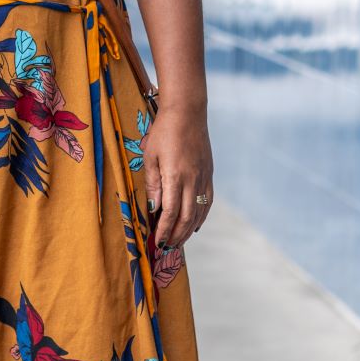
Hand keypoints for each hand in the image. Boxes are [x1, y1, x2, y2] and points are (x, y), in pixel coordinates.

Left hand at [140, 104, 213, 252]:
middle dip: (176, 236)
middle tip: (166, 248)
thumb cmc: (164, 131)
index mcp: (176, 176)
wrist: (188, 112)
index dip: (164, 229)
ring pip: (198, 212)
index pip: (170, 212)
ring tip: (178, 241)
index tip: (157, 241)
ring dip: (188, 230)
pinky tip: (194, 225)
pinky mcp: (209, 174)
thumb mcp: (150, 156)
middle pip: (186, 217)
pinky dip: (201, 217)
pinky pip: (207, 202)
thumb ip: (152, 183)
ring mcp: (203, 178)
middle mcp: (192, 180)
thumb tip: (153, 208)